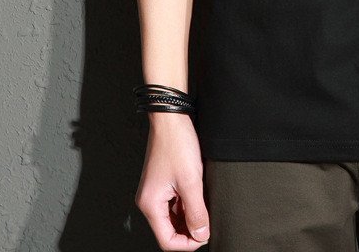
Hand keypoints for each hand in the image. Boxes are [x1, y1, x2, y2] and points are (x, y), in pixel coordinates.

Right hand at [135, 112, 209, 249]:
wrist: (172, 119)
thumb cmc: (177, 144)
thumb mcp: (191, 181)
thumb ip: (197, 211)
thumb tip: (201, 234)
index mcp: (151, 205)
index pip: (167, 240)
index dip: (187, 243)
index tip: (205, 235)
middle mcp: (150, 201)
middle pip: (170, 230)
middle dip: (190, 230)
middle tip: (208, 222)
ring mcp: (157, 192)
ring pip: (174, 216)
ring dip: (190, 216)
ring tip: (206, 207)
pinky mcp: (164, 183)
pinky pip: (175, 203)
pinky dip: (188, 204)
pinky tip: (200, 197)